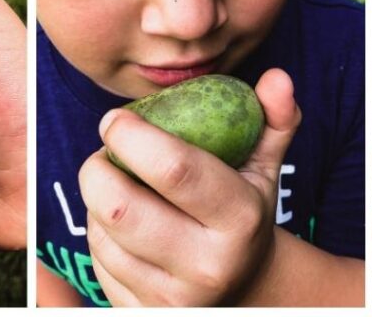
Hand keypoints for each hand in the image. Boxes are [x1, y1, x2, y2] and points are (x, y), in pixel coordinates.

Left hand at [78, 68, 300, 305]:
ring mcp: (173, 299)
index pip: (175, 169)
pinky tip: (118, 224)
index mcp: (240, 220)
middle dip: (97, 167)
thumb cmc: (246, 210)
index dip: (132, 135)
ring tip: (117, 186)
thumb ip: (274, 119)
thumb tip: (276, 78)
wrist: (246, 289)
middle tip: (105, 151)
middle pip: (119, 206)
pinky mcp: (143, 314)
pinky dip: (98, 234)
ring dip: (95, 201)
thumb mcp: (266, 167)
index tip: (115, 119)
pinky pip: (97, 264)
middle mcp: (207, 266)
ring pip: (101, 235)